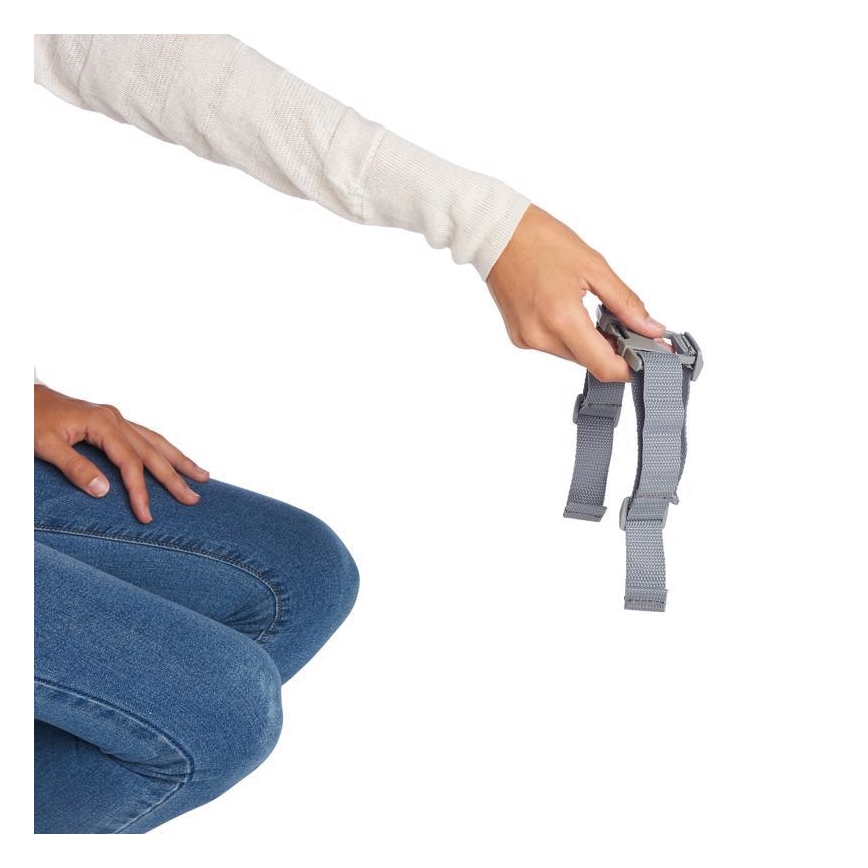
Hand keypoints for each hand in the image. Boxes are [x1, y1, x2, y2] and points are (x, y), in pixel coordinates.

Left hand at [34, 385, 209, 522]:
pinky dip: (164, 449)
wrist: (20, 394)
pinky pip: (147, 436)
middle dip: (175, 478)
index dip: (140, 491)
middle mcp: (116, 418)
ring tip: (202, 475)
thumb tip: (104, 491)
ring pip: (157, 441)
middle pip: (153, 452)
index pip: (131, 463)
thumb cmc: (29, 419)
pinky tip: (173, 457)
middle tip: (194, 499)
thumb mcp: (45, 445)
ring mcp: (116, 418)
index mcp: (103, 423)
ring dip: (179, 460)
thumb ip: (75, 467)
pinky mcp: (113, 420)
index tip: (147, 515)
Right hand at [486, 204, 665, 380]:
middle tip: (630, 327)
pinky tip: (572, 312)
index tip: (648, 355)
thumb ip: (625, 303)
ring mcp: (527, 339)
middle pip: (589, 362)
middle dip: (613, 349)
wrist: (497, 233)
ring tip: (597, 313)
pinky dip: (571, 336)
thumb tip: (650, 328)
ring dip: (591, 342)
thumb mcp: (594, 266)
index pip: (603, 366)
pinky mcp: (520, 337)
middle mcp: (540, 336)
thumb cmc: (540, 240)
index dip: (630, 366)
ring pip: (573, 355)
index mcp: (561, 318)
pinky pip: (555, 347)